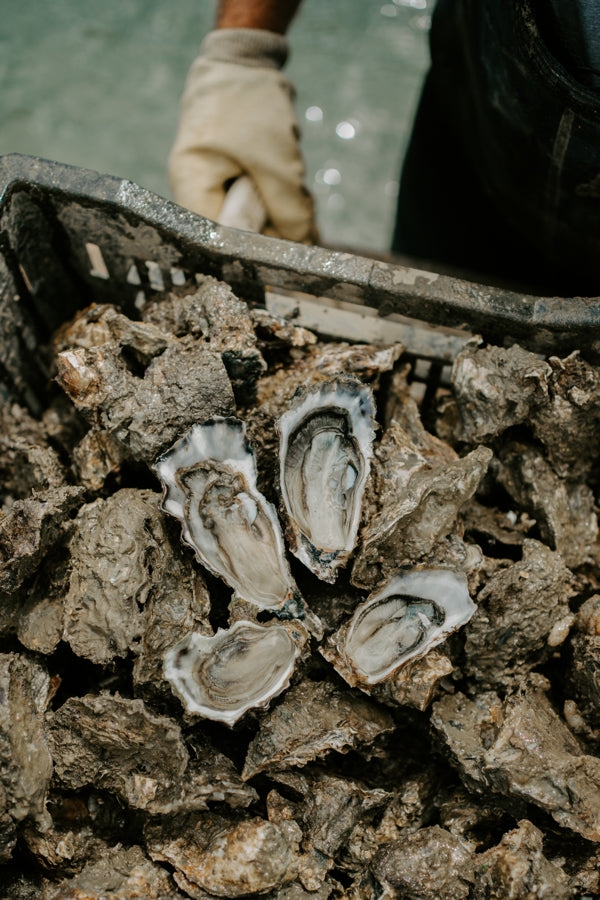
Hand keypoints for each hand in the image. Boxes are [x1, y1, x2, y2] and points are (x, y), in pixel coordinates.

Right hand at [168, 28, 317, 242]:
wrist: (243, 60)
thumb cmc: (251, 104)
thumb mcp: (278, 161)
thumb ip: (288, 210)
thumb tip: (299, 245)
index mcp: (190, 182)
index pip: (215, 240)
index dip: (249, 249)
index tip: (281, 243)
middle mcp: (193, 187)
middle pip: (233, 232)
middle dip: (269, 224)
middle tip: (294, 208)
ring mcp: (209, 182)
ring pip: (248, 216)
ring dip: (276, 205)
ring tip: (288, 176)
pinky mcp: (226, 175)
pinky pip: (254, 200)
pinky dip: (273, 191)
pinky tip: (283, 173)